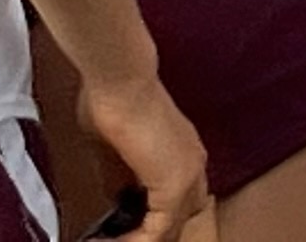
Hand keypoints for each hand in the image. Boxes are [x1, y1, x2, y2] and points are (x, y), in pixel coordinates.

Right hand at [76, 65, 214, 240]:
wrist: (121, 80)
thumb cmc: (111, 98)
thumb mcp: (114, 147)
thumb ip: (120, 175)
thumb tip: (115, 196)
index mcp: (183, 150)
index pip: (180, 199)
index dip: (152, 216)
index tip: (119, 225)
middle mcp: (193, 164)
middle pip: (181, 218)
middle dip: (148, 232)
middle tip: (116, 237)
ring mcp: (188, 176)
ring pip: (170, 229)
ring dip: (137, 240)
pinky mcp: (175, 188)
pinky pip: (157, 233)